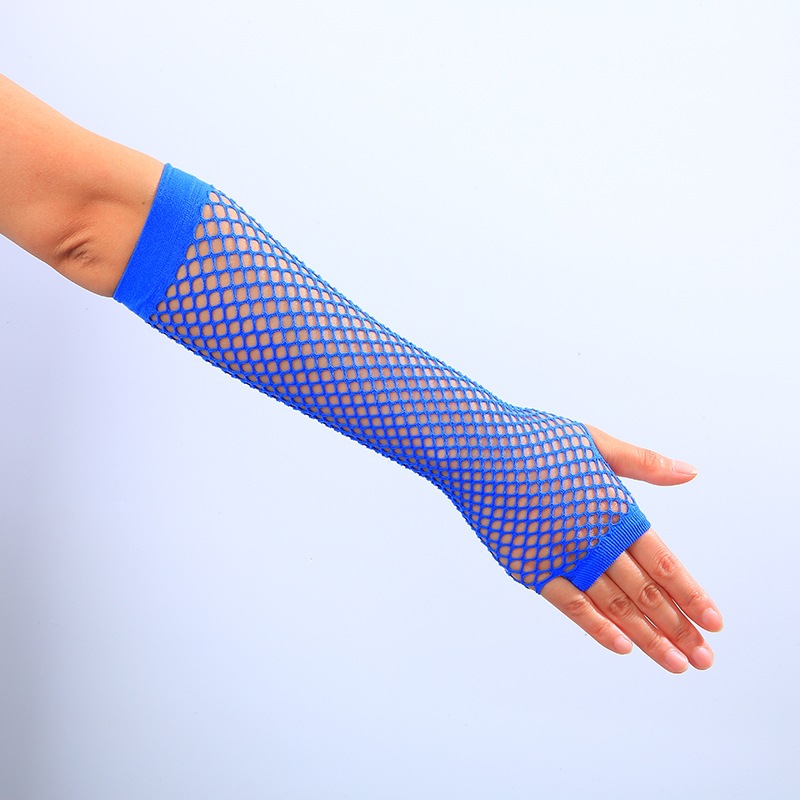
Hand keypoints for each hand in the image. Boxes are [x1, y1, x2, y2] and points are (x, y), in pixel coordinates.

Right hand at [540, 425, 722, 672]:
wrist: (475, 448)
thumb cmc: (533, 438)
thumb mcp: (594, 441)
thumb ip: (642, 463)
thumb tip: (691, 472)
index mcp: (613, 508)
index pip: (663, 563)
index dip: (691, 594)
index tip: (714, 622)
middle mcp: (593, 538)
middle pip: (645, 593)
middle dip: (678, 628)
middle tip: (703, 659)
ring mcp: (561, 556)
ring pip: (614, 606)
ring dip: (648, 637)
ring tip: (676, 663)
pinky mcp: (529, 566)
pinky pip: (570, 604)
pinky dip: (597, 627)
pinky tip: (622, 646)